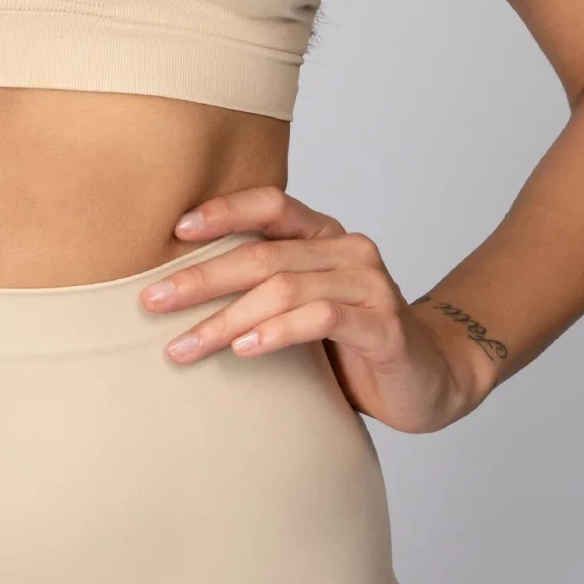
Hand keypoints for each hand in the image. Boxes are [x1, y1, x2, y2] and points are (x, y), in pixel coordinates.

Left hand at [140, 185, 496, 432]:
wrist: (430, 379)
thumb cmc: (352, 342)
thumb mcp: (304, 306)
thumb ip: (265, 287)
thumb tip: (178, 287)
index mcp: (324, 235)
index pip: (270, 205)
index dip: (223, 211)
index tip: (174, 230)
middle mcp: (348, 249)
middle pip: (264, 253)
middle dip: (202, 277)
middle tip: (153, 300)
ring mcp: (369, 284)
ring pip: (285, 287)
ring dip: (226, 318)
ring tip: (183, 345)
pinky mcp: (383, 325)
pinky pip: (321, 318)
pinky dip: (276, 332)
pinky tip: (243, 350)